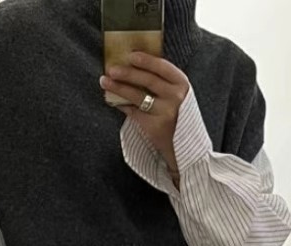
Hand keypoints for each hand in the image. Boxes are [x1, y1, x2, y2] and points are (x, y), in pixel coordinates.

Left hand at [100, 52, 189, 177]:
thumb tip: (134, 64)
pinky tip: (111, 99)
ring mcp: (165, 112)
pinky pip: (133, 111)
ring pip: (137, 96)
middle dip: (128, 73)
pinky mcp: (153, 126)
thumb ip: (163, 81)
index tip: (131, 55)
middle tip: (112, 68)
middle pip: (148, 80)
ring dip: (118, 87)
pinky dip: (121, 104)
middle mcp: (176, 97)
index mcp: (182, 84)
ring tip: (105, 81)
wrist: (185, 145)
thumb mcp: (178, 95)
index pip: (162, 67)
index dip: (146, 60)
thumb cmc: (178, 114)